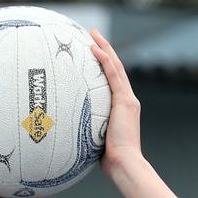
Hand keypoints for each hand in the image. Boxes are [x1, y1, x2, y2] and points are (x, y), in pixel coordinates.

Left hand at [89, 29, 142, 174]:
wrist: (124, 164)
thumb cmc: (109, 160)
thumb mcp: (95, 141)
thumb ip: (88, 131)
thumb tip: (69, 133)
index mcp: (121, 108)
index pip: (112, 81)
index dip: (103, 65)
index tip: (93, 53)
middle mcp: (127, 100)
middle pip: (115, 69)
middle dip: (105, 50)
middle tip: (93, 35)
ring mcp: (128, 100)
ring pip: (115, 67)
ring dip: (104, 49)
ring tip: (93, 34)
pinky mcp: (125, 102)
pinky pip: (113, 76)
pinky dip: (105, 61)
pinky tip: (96, 49)